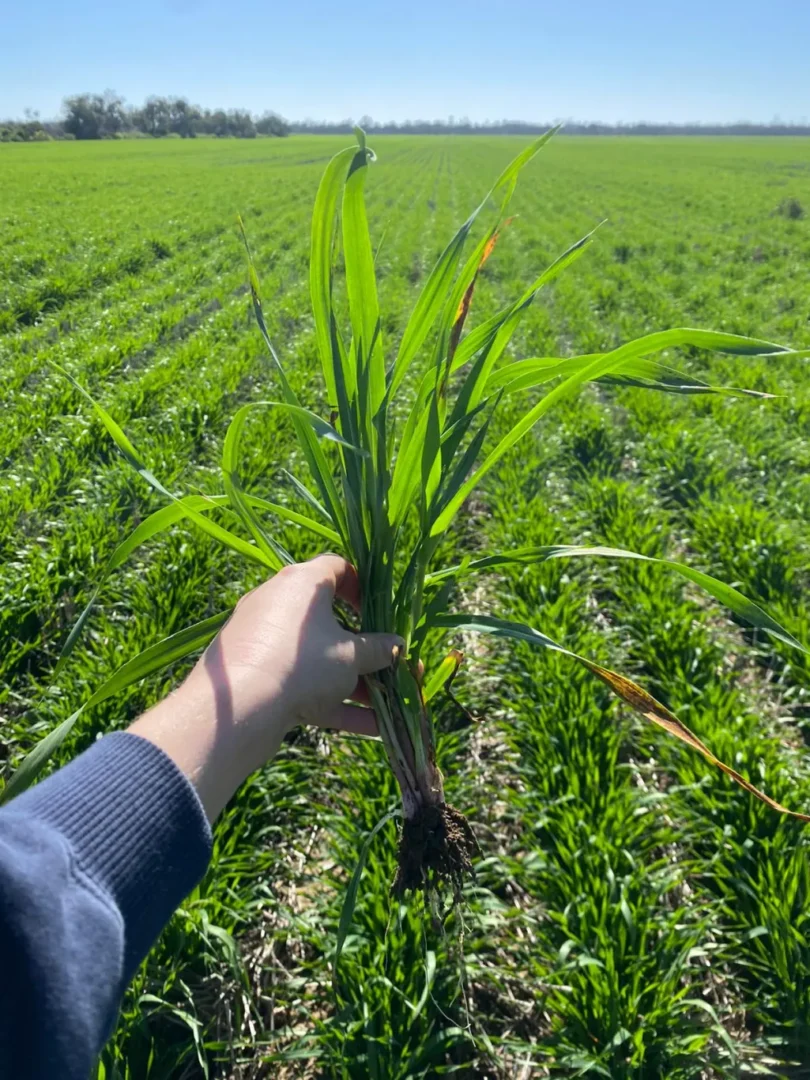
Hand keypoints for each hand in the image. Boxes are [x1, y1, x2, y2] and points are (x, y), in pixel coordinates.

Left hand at [128, 556, 402, 820]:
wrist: (238, 709)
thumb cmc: (302, 663)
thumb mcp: (351, 656)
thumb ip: (379, 649)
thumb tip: (398, 646)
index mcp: (301, 584)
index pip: (336, 567)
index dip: (362, 586)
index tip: (379, 612)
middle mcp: (280, 605)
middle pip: (330, 621)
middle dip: (364, 648)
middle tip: (389, 664)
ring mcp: (266, 643)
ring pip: (319, 660)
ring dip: (356, 682)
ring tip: (391, 704)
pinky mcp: (260, 678)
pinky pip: (305, 686)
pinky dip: (336, 703)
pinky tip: (373, 728)